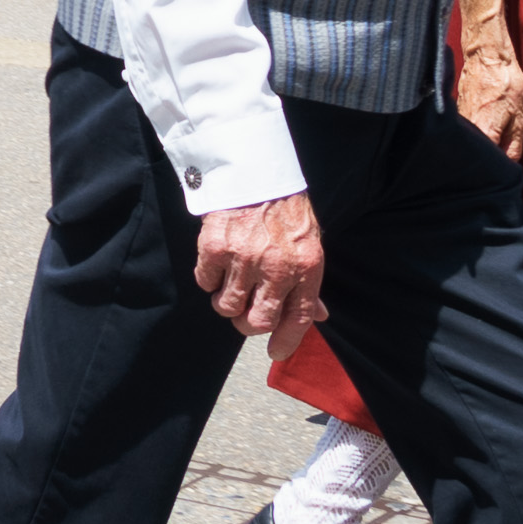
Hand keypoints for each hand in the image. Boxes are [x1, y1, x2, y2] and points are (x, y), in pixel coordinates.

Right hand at [193, 192, 325, 341]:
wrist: (254, 172)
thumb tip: (317, 316)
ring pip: (227, 307)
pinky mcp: (214, 248)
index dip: (286, 342)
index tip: (275, 351)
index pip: (297, 319)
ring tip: (230, 287)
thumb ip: (309, 283)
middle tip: (245, 313)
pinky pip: (205, 283)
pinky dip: (209, 279)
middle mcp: (276, 267)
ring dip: (227, 303)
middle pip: (257, 322)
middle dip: (248, 324)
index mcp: (306, 268)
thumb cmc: (285, 211)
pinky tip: (218, 266)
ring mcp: (243, 258)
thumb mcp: (309, 245)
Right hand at [463, 36, 522, 166]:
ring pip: (469, 142)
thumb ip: (514, 143)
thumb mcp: (520, 116)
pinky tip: (482, 127)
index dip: (494, 168)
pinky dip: (473, 133)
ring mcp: (459, 119)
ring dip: (479, 144)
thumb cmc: (506, 83)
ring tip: (490, 139)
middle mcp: (467, 128)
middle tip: (497, 155)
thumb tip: (508, 163)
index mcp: (485, 131)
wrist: (487, 57)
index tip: (500, 170)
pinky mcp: (455, 112)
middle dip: (485, 158)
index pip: (487, 161)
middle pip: (474, 153)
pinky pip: (465, 130)